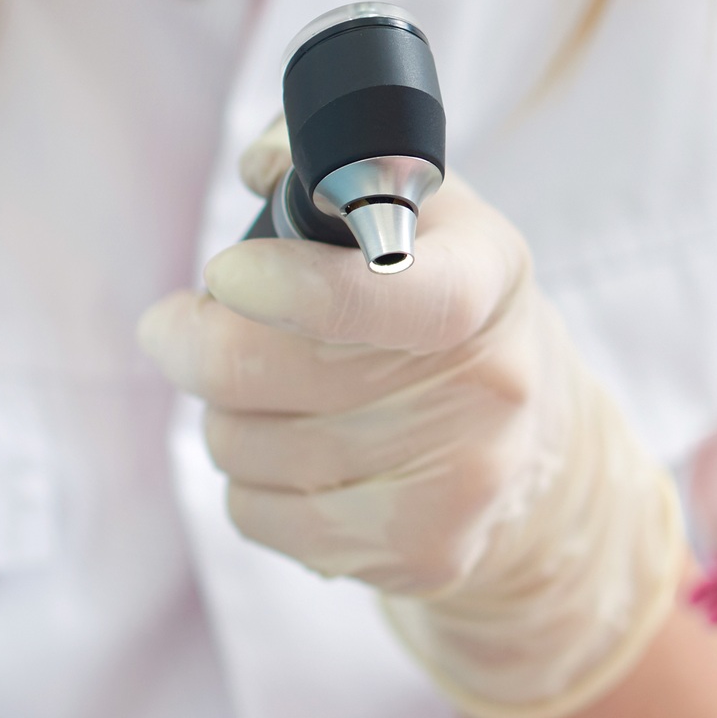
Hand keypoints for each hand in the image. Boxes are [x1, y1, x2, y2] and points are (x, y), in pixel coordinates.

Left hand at [140, 120, 686, 717]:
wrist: (535, 437)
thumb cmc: (442, 300)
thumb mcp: (419, 209)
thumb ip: (332, 163)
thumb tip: (261, 165)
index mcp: (485, 277)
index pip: (389, 293)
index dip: (291, 288)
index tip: (227, 272)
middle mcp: (489, 384)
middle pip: (274, 378)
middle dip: (196, 342)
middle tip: (181, 324)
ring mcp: (462, 479)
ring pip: (247, 450)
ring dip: (225, 415)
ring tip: (261, 392)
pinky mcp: (425, 554)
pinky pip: (261, 518)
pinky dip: (249, 485)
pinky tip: (289, 456)